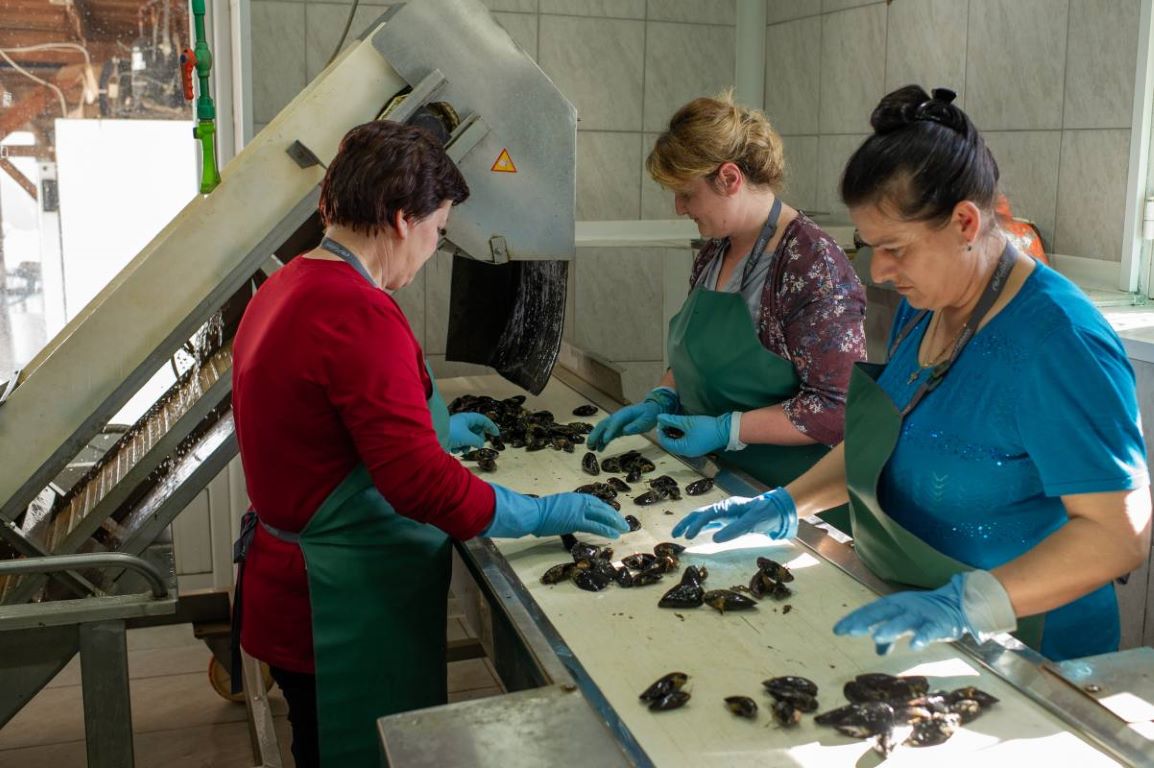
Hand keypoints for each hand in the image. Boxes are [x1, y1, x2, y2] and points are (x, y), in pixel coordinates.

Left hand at [449, 412, 499, 451]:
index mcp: (466, 418)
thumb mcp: (468, 437)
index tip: (496, 434)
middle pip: (476, 430)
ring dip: (468, 445)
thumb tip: (480, 444)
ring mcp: (457, 431)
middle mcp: (462, 423)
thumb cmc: (452, 434)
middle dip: (477, 439)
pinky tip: (455, 449)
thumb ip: (477, 440)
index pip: (482, 419)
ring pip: (470, 439)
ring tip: (463, 447)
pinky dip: (461, 447)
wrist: (433, 441)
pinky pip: (462, 443)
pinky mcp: (453, 439)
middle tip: (476, 444)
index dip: (490, 426)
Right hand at [484, 485, 629, 538]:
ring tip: (624, 529)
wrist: (533, 513)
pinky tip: (615, 535)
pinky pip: (596, 526)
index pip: (596, 503)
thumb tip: (570, 518)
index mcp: (575, 498)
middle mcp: (580, 501)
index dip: (606, 510)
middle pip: (602, 508)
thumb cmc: (539, 512)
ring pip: (603, 516)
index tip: (614, 515)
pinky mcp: (577, 520)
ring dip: (615, 523)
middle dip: (614, 516)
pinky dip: (607, 530)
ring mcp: (579, 510)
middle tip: (624, 523)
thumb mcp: (557, 507)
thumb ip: (567, 511)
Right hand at [586, 387, 677, 450]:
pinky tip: (599, 449)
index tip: (605, 440)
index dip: (609, 431)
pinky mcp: (617, 428)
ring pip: (603, 429)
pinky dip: (602, 441)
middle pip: (604, 424)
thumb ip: (636, 425)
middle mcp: (618, 417)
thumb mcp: (646, 420)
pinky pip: (608, 434)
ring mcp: (616, 422)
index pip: (615, 422)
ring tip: (591, 448)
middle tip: (590, 445)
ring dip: (596, 438)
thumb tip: (625, 430)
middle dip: (596, 434)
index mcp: (625, 414)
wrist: (651, 410)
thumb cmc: (649, 414)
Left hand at [655, 413, 731, 456]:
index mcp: (683, 449)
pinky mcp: (698, 447)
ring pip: (678, 443)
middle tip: (665, 421)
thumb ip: (672, 420)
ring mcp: (693, 451)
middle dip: (666, 433)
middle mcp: (687, 453)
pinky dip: (680, 436)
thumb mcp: (687, 422)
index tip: (660, 421)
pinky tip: (681, 427)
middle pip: (671, 444)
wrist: (725, 431)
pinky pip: (685, 443)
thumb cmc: (706, 427)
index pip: (666, 442)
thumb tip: (659, 417)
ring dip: (673, 434)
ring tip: (671, 423)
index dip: (661, 431)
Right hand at [671, 487, 797, 542]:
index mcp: (728, 506)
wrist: (780, 510)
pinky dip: (701, 528)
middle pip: (700, 514)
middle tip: (675, 535)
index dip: (695, 525)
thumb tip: (714, 539)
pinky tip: (696, 533)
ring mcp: (727, 514)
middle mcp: (724, 508)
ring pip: (704, 518)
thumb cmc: (767, 513)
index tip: (688, 537)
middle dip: (686, 523)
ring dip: (691, 525)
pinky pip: (711, 523)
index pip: (706, 515)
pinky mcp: (730, 520)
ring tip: (680, 535)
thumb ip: (734, 530)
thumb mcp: (753, 522)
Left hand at [833, 572, 1013, 654]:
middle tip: (849, 631)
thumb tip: (877, 650)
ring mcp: (921, 614)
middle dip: (865, 621)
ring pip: (903, 620)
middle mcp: (904, 607)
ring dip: (890, 628)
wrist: (959, 604)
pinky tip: (913, 645)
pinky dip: (921, 636)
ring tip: (877, 636)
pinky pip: (929, 631)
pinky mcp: (938, 623)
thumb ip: (890, 637)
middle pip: (881, 613)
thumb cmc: (927, 614)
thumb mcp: (905, 623)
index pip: (870, 611)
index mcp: (894, 605)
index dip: (854, 619)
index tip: (838, 630)